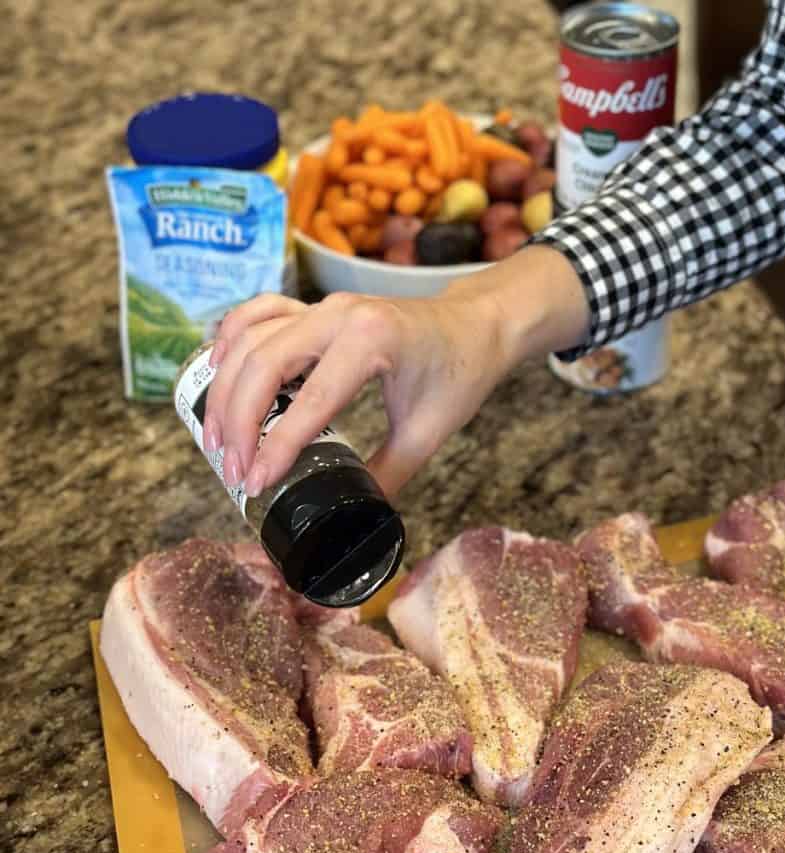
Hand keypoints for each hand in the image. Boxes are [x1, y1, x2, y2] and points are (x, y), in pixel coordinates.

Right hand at [202, 246, 588, 499]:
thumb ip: (387, 477)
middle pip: (264, 365)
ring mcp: (324, 306)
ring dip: (225, 388)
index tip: (255, 485)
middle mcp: (340, 315)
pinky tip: (215, 371)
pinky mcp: (317, 307)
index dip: (277, 448)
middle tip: (231, 470)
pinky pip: (259, 314)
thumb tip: (353, 523)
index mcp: (372, 343)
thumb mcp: (428, 433)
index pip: (310, 403)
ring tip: (215, 438)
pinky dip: (232, 339)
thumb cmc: (460, 374)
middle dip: (238, 422)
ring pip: (252, 340)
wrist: (478, 324)